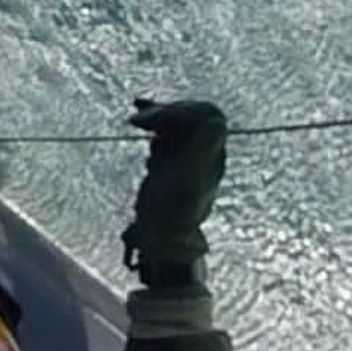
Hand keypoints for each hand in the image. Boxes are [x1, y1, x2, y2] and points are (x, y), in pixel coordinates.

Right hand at [122, 100, 227, 284]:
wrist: (161, 239)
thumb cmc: (173, 211)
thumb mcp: (187, 181)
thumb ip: (201, 151)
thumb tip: (214, 122)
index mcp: (212, 155)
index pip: (207, 115)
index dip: (181, 111)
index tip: (153, 121)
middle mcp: (204, 153)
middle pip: (192, 115)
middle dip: (166, 113)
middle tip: (138, 122)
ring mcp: (188, 157)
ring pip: (178, 123)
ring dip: (158, 118)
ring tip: (137, 123)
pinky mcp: (172, 161)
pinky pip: (166, 131)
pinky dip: (153, 123)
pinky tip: (137, 125)